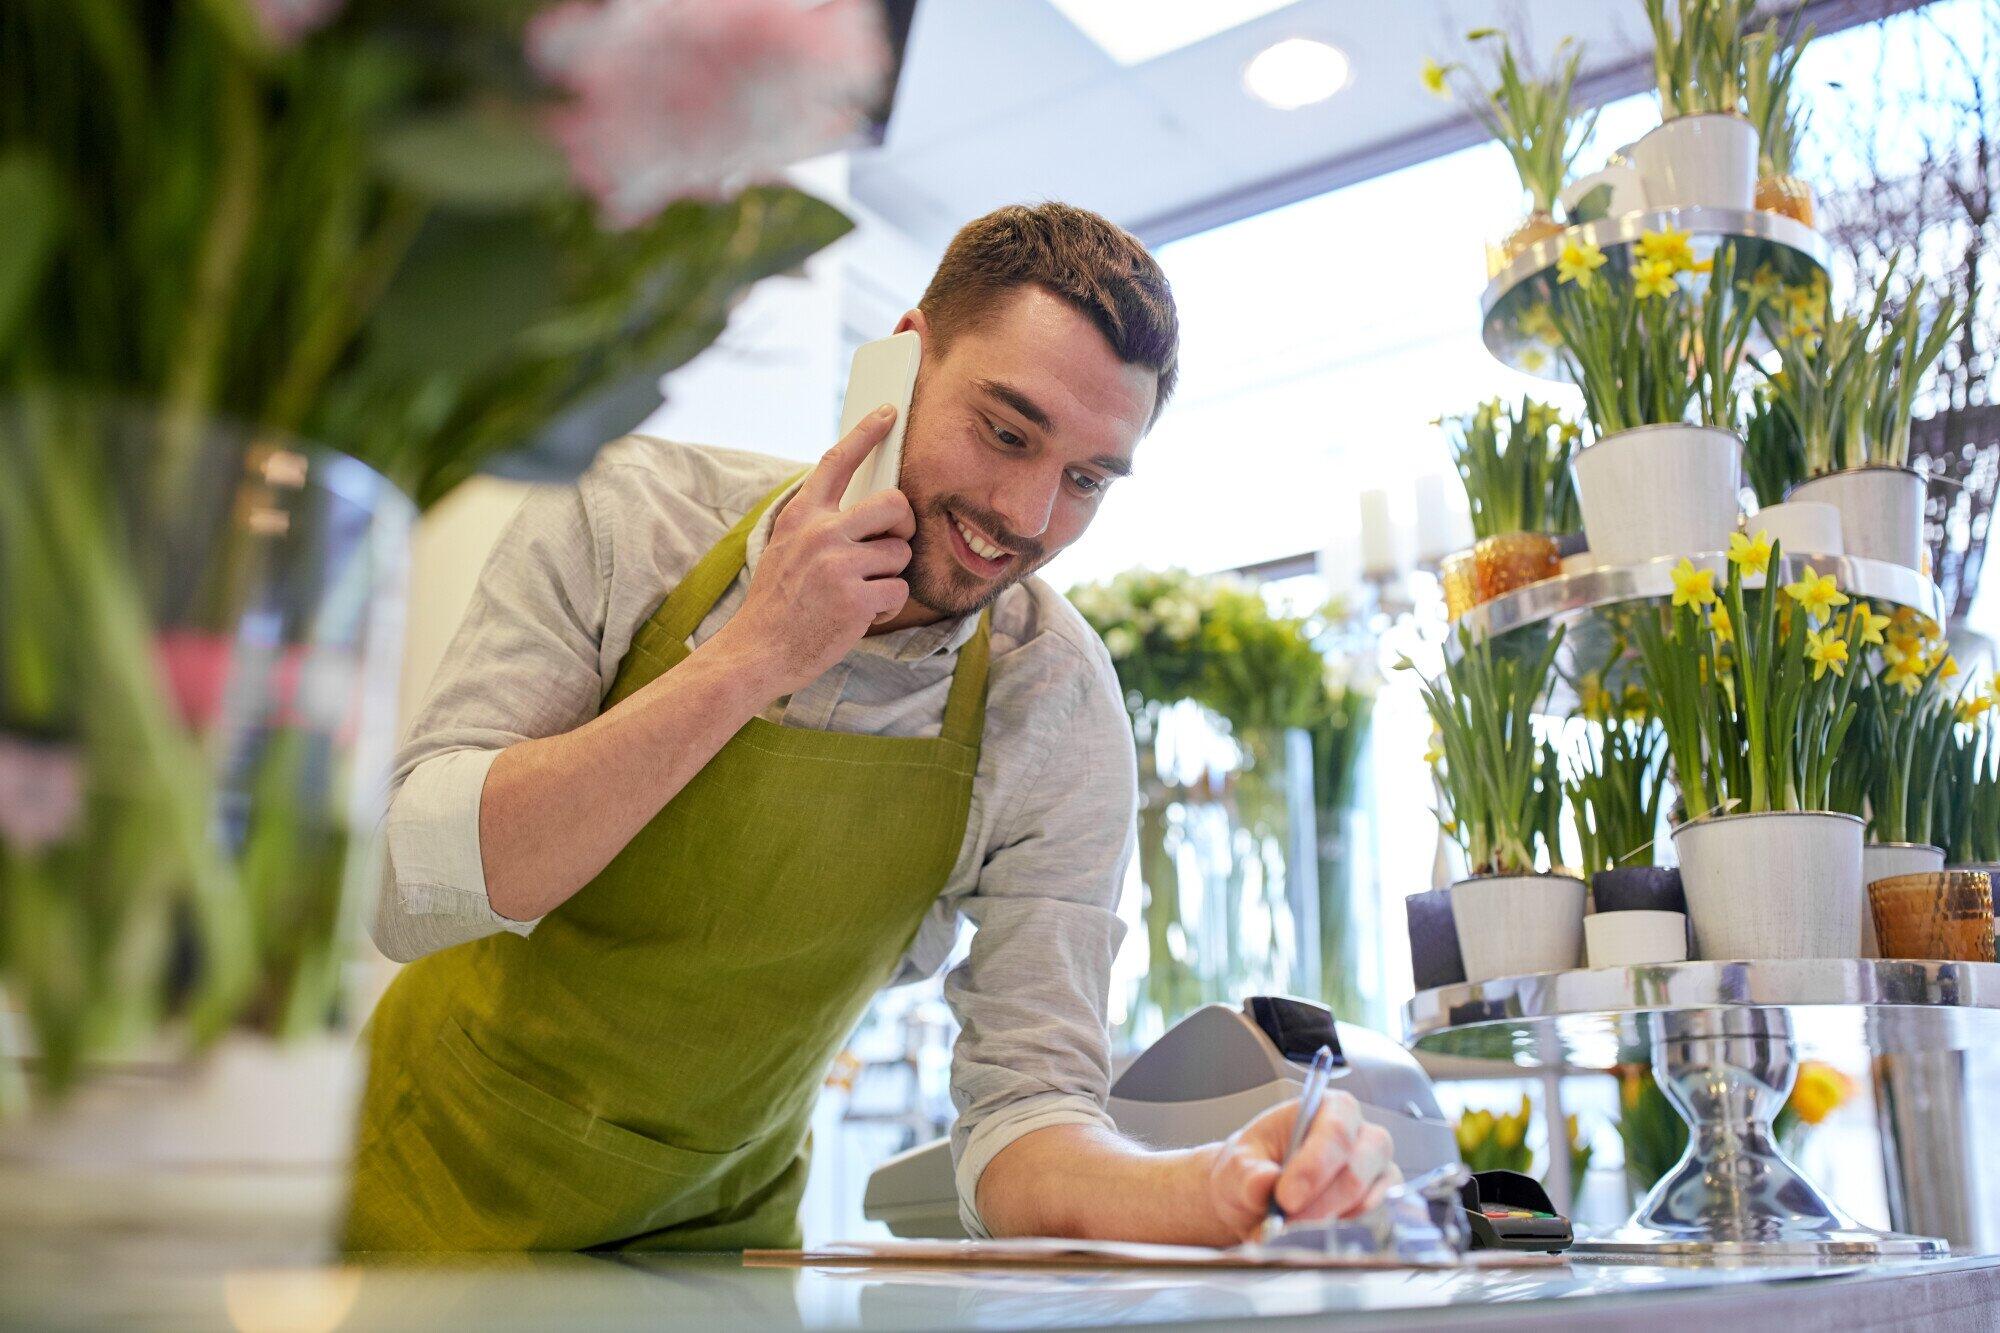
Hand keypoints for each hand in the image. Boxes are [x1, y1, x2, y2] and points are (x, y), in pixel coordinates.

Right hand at [709, 404, 915, 698]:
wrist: (757, 652)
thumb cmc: (778, 603)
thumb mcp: (786, 548)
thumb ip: (820, 524)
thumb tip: (869, 506)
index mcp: (802, 516)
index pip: (837, 461)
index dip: (867, 433)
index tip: (889, 412)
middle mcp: (821, 533)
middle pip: (894, 504)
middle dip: (903, 525)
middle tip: (893, 541)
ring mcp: (839, 565)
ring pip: (899, 553)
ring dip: (888, 575)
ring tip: (857, 592)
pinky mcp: (856, 599)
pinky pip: (898, 590)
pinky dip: (886, 606)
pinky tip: (859, 614)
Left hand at [1199, 1091, 1400, 1243]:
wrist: (1258, 1195)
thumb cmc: (1253, 1169)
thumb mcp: (1236, 1167)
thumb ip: (1247, 1174)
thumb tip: (1265, 1182)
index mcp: (1328, 1108)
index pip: (1336, 1131)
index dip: (1314, 1167)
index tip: (1285, 1198)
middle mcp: (1362, 1135)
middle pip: (1356, 1171)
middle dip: (1317, 1203)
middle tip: (1285, 1220)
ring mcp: (1376, 1170)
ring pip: (1364, 1201)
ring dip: (1324, 1221)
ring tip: (1289, 1226)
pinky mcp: (1380, 1201)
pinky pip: (1371, 1222)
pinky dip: (1338, 1233)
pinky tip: (1311, 1231)